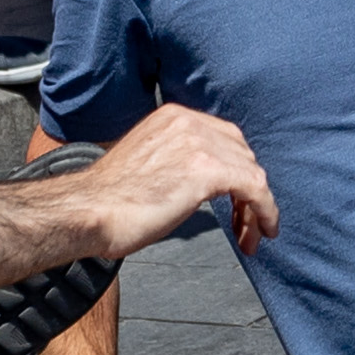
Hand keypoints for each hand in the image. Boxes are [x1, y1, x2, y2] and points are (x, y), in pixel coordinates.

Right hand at [78, 99, 270, 256]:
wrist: (89, 211)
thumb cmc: (109, 201)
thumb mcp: (149, 165)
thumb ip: (177, 162)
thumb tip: (198, 184)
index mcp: (172, 117)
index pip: (223, 138)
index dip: (236, 171)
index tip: (236, 201)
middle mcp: (188, 122)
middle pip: (241, 153)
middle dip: (248, 190)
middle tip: (245, 224)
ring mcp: (199, 143)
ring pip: (251, 172)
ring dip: (256, 208)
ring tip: (251, 236)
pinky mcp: (208, 170)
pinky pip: (255, 188)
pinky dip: (265, 211)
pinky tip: (261, 232)